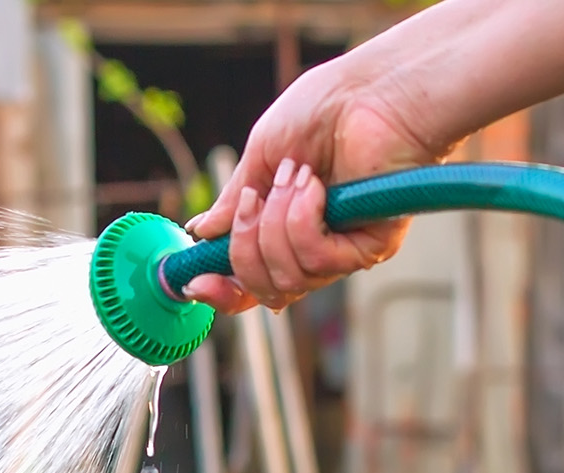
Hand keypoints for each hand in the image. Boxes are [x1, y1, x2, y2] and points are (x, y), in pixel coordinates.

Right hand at [182, 60, 445, 313]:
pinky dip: (302, 220)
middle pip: (264, 290)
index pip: (250, 284)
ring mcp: (341, 251)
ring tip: (296, 176)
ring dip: (276, 224)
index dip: (221, 291)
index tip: (195, 281)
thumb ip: (234, 201)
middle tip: (253, 200)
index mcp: (282, 230)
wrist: (368, 91)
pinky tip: (316, 187)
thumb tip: (203, 232)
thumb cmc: (322, 110)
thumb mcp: (260, 156)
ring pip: (287, 279)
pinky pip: (316, 260)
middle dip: (245, 249)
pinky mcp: (368, 247)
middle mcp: (313, 249)